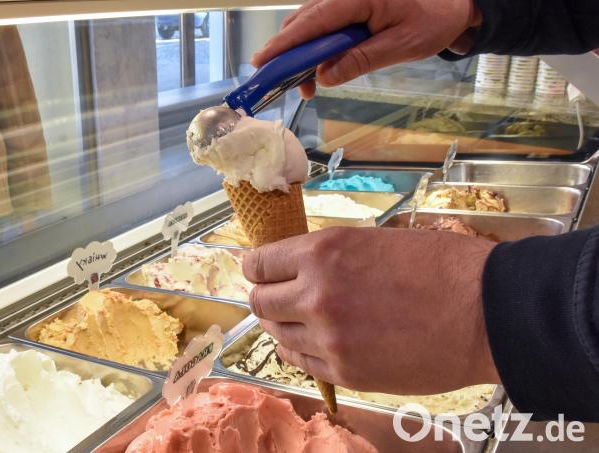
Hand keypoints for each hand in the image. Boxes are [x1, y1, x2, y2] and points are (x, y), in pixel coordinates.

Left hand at [243, 227, 499, 394]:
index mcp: (323, 253)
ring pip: (277, 334)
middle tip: (276, 295)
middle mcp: (316, 295)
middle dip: (264, 296)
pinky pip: (302, 362)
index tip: (258, 269)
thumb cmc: (443, 267)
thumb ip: (330, 257)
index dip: (255, 266)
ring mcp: (329, 338)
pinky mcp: (346, 372)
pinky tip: (314, 342)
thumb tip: (298, 265)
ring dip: (283, 325)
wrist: (488, 312)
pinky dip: (301, 351)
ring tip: (299, 319)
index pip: (259, 263)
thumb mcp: (376, 240)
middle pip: (259, 302)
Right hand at [251, 0, 482, 98]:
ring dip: (301, 54)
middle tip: (275, 82)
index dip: (285, 43)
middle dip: (287, 53)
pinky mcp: (350, 7)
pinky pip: (324, 25)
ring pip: (310, 24)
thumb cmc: (434, 19)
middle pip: (304, 21)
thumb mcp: (402, 45)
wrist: (455, 4)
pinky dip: (315, 48)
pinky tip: (318, 69)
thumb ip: (361, 60)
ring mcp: (347, 0)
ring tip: (303, 84)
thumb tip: (325, 76)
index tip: (263, 61)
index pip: (314, 21)